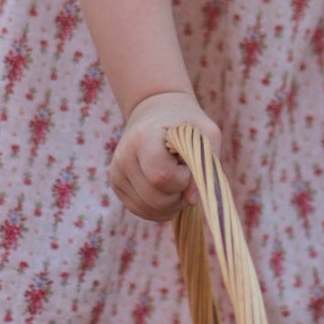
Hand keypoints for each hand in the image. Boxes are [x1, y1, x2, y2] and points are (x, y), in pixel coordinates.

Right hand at [109, 91, 221, 221]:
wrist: (157, 112)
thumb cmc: (186, 124)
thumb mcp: (207, 134)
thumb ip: (206, 165)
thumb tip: (192, 200)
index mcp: (144, 137)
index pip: (161, 176)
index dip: (183, 179)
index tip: (188, 164)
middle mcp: (124, 157)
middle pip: (156, 199)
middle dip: (180, 195)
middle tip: (185, 174)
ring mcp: (116, 173)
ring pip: (150, 210)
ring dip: (173, 203)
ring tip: (176, 179)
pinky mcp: (116, 185)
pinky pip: (143, 211)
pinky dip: (162, 208)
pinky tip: (167, 189)